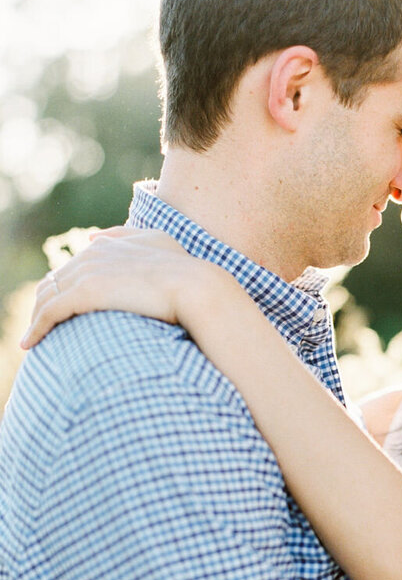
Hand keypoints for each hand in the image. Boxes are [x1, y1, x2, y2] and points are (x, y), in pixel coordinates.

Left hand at [20, 227, 214, 347]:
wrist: (194, 286)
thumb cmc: (183, 268)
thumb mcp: (157, 240)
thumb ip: (125, 235)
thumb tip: (93, 237)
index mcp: (105, 245)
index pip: (71, 268)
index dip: (62, 289)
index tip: (60, 310)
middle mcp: (90, 255)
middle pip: (53, 282)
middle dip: (42, 305)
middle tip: (39, 328)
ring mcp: (86, 274)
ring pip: (46, 297)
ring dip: (35, 319)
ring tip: (32, 340)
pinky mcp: (84, 294)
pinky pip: (49, 312)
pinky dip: (36, 328)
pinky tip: (30, 343)